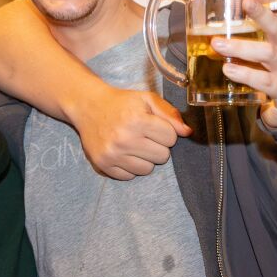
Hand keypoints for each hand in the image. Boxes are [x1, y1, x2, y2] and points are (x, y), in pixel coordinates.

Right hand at [69, 87, 191, 179]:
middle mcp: (124, 139)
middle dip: (158, 146)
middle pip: (162, 156)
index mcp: (137, 120)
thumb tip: (188, 133)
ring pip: (147, 169)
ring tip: (134, 144)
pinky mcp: (103, 165)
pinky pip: (129, 176)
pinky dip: (129, 167)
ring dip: (145, 159)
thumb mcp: (147, 99)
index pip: (171, 138)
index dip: (166, 131)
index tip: (154, 126)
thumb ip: (170, 114)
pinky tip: (123, 152)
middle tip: (144, 136)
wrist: (89, 107)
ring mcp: (112, 154)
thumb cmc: (122, 103)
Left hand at [213, 0, 276, 130]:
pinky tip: (229, 70)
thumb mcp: (269, 49)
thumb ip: (258, 30)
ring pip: (267, 53)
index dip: (268, 1)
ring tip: (218, 44)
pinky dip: (245, 74)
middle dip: (261, 13)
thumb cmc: (275, 72)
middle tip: (244, 2)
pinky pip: (264, 80)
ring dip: (241, 47)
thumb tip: (236, 5)